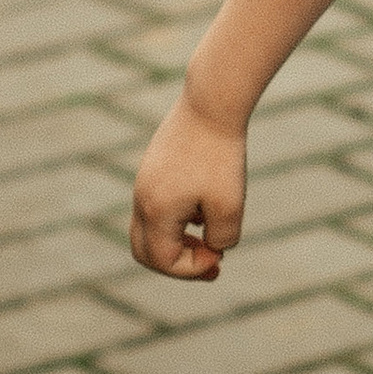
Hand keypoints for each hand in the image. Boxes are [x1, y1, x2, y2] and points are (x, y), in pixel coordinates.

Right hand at [130, 89, 247, 282]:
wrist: (212, 104)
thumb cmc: (221, 156)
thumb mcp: (230, 206)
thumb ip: (222, 239)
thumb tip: (214, 247)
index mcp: (156, 211)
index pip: (163, 261)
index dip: (192, 269)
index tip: (220, 258)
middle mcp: (142, 199)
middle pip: (145, 252)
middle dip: (178, 264)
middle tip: (212, 261)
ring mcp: (144, 182)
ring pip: (149, 230)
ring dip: (177, 242)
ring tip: (210, 236)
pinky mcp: (153, 168)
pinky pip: (156, 208)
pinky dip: (176, 220)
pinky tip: (205, 208)